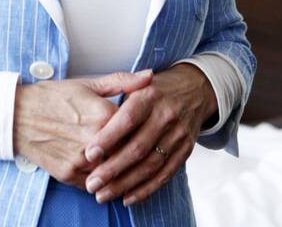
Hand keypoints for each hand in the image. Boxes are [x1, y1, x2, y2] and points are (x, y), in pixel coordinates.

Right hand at [13, 70, 152, 188]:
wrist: (18, 114)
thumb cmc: (54, 96)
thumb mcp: (88, 84)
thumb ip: (122, 81)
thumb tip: (149, 77)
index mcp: (103, 115)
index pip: (138, 128)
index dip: (143, 128)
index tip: (144, 126)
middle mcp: (95, 140)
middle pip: (128, 152)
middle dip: (133, 150)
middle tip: (135, 145)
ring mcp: (82, 160)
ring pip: (113, 171)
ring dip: (118, 167)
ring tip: (118, 157)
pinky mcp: (69, 175)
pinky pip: (95, 183)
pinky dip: (100, 178)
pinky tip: (100, 167)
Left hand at [84, 63, 217, 205]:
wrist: (192, 91)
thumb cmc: (153, 90)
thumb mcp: (136, 84)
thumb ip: (114, 97)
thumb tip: (94, 120)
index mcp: (150, 95)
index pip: (127, 119)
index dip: (108, 138)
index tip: (89, 154)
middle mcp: (166, 115)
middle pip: (138, 148)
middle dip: (113, 169)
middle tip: (92, 184)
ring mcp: (178, 135)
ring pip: (150, 165)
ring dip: (125, 184)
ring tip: (103, 195)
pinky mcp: (185, 150)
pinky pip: (165, 175)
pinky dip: (146, 189)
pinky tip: (127, 198)